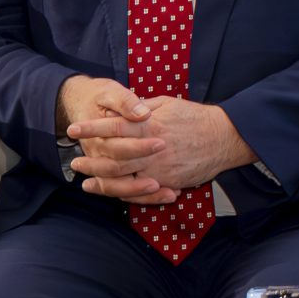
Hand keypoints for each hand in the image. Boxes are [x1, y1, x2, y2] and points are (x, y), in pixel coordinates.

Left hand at [66, 83, 252, 201]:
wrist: (225, 137)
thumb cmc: (195, 117)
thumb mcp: (167, 103)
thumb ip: (142, 107)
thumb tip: (123, 106)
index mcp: (149, 124)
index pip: (113, 126)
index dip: (91, 128)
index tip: (73, 129)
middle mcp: (151, 148)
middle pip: (113, 157)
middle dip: (91, 161)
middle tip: (74, 163)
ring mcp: (159, 167)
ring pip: (124, 178)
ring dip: (101, 181)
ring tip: (85, 182)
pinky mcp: (169, 181)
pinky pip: (142, 191)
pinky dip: (124, 193)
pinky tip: (111, 193)